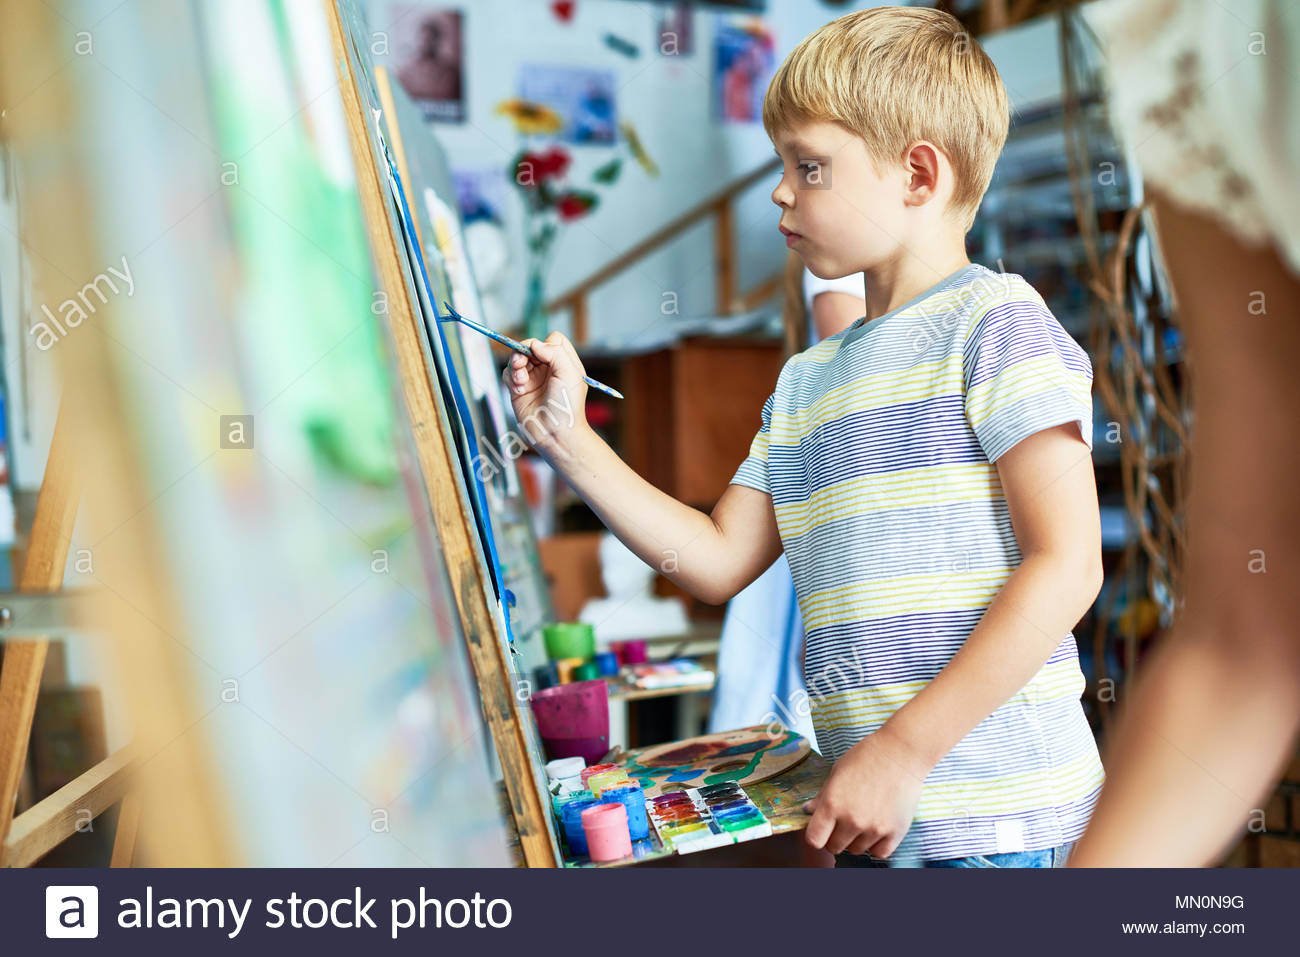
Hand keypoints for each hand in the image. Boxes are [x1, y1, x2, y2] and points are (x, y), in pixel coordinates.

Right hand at [505, 331, 588, 455]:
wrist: (555, 434)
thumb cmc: (567, 406)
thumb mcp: (569, 373)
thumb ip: (555, 352)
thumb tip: (534, 344)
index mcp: (564, 363)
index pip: (553, 340)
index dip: (545, 343)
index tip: (541, 355)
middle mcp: (548, 369)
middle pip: (530, 346)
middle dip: (523, 352)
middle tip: (520, 362)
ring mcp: (533, 379)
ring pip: (517, 359)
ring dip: (515, 366)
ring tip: (520, 380)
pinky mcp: (519, 389)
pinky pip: (508, 374)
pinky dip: (511, 378)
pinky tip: (519, 390)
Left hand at [803, 728, 929, 858]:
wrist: (900, 753)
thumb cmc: (866, 757)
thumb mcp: (837, 772)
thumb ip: (822, 796)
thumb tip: (808, 811)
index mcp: (832, 804)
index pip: (814, 839)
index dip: (816, 836)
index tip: (821, 829)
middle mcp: (852, 820)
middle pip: (834, 847)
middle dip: (835, 837)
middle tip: (843, 822)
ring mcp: (874, 828)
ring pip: (856, 850)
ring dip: (856, 840)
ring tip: (864, 818)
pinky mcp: (895, 832)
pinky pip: (879, 853)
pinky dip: (876, 845)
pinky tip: (876, 829)